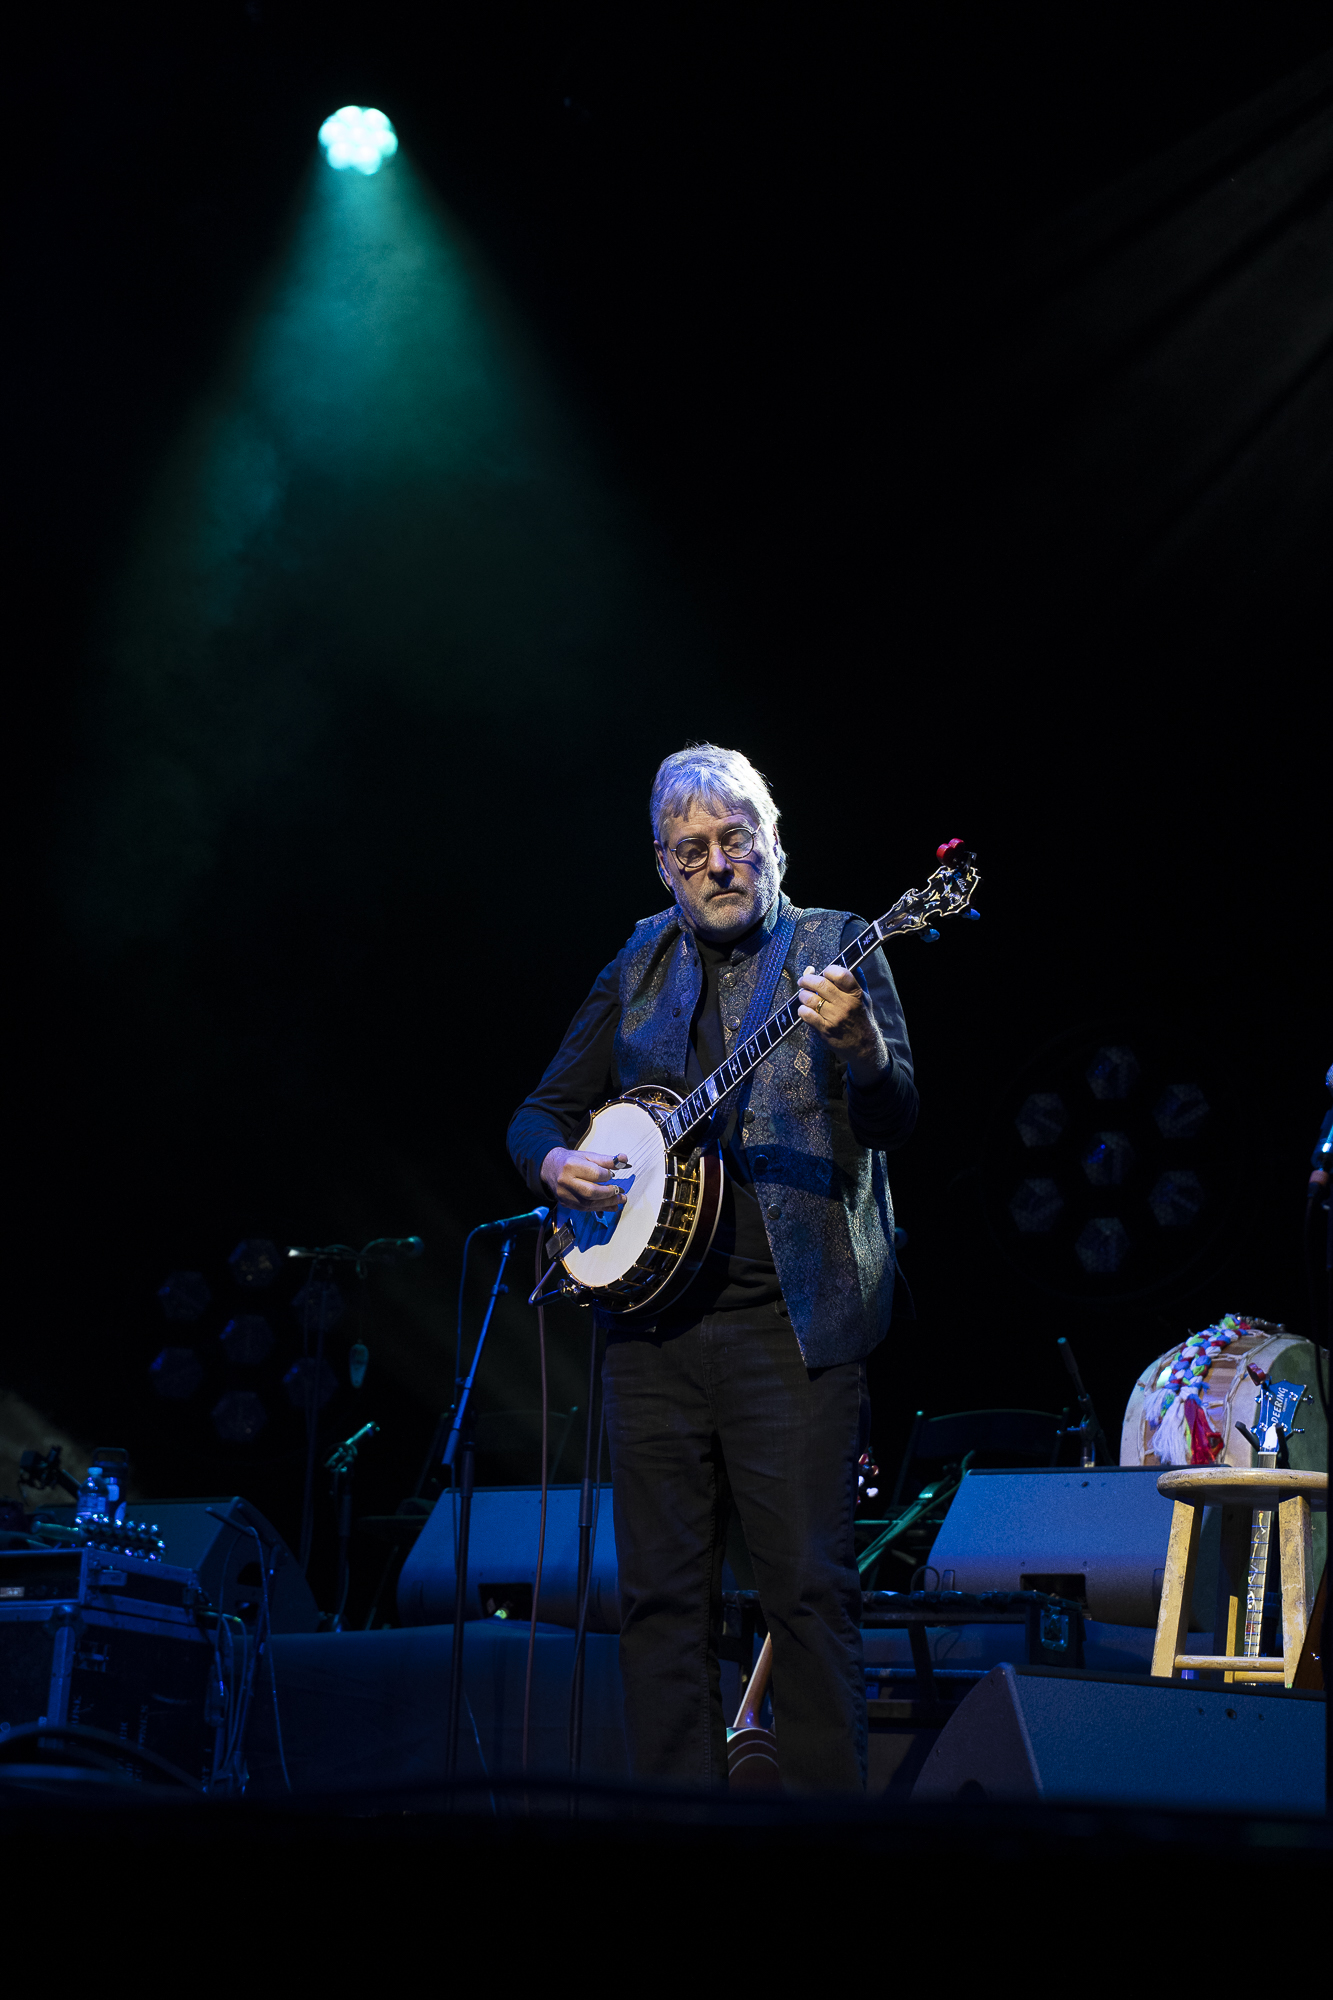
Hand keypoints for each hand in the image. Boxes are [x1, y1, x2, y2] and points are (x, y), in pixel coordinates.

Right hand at [541, 1147, 627, 1212]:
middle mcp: (566, 1182)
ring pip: (589, 1203)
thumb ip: (606, 1160)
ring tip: (620, 1200)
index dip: (607, 1175)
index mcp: (571, 1166)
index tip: (612, 1174)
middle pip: (591, 1192)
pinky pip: (585, 1209)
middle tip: (620, 1191)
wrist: (550, 1168)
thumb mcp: (587, 1156)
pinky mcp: (566, 1203)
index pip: (594, 1174)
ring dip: (607, 1203)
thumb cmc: (571, 1161)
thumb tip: (624, 1160)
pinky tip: (612, 1206)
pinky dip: (600, 1208)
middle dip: (609, 1193)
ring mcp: (565, 1195)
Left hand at [797, 963, 886, 1083]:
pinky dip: (802, 1009)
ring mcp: (835, 1018)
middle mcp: (846, 1005)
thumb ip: (856, 980)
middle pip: (821, 984)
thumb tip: (849, 963)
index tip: (823, 972)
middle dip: (807, 980)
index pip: (840, 974)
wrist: (864, 1046)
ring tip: (803, 995)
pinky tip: (805, 1009)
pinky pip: (806, 1015)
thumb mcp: (864, 998)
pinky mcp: (825, 1030)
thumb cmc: (862, 1019)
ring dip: (803, 995)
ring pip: (810, 999)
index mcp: (856, 994)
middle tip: (803, 981)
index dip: (828, 970)